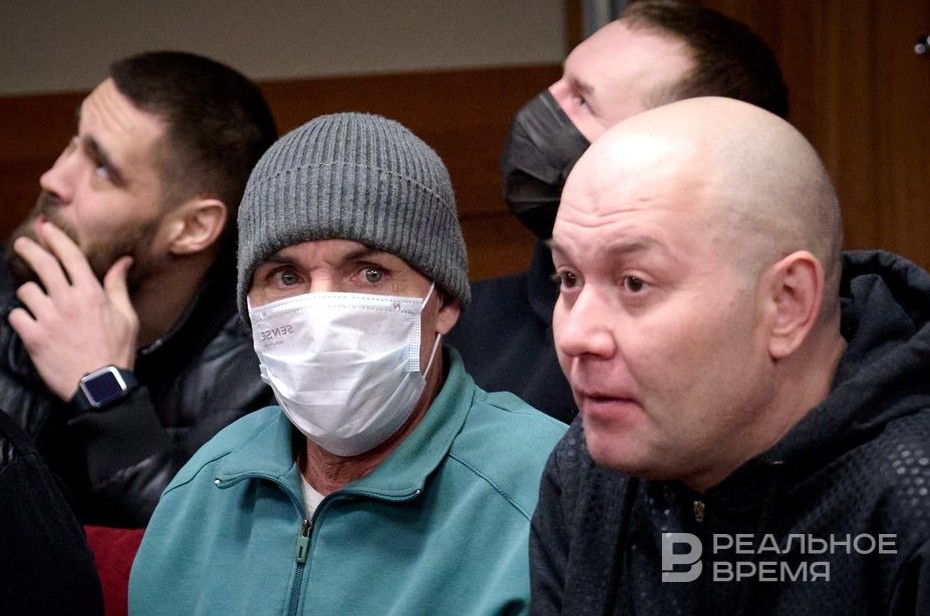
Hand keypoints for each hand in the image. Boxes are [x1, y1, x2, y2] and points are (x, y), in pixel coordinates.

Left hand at [8, 221, 138, 400]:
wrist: (100, 385)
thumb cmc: (117, 350)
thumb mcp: (127, 317)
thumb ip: (118, 286)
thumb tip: (124, 261)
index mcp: (91, 294)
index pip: (70, 257)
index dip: (56, 239)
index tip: (45, 228)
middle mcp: (68, 301)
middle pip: (43, 265)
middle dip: (30, 249)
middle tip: (22, 243)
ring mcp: (48, 319)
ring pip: (27, 291)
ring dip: (30, 294)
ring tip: (35, 301)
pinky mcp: (33, 337)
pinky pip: (16, 316)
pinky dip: (21, 317)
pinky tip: (30, 323)